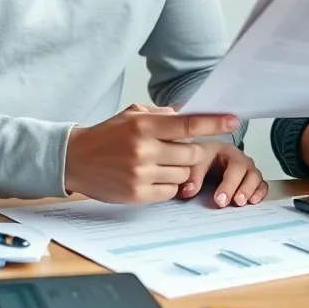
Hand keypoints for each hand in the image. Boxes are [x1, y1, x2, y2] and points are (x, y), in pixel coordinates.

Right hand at [65, 104, 239, 203]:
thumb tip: (192, 113)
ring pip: (183, 174)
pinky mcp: (137, 194)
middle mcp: (144, 149)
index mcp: (144, 126)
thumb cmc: (107, 135)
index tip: (234, 120)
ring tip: (158, 163)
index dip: (215, 123)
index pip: (189, 125)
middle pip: (192, 154)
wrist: (75, 159)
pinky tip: (151, 177)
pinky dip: (168, 185)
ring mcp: (141, 173)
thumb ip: (162, 115)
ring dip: (178, 170)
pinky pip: (170, 191)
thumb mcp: (132, 115)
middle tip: (179, 150)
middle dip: (192, 153)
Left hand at [179, 143, 268, 207]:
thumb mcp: (194, 162)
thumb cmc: (201, 159)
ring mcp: (248, 169)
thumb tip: (189, 191)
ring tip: (241, 203)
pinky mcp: (251, 180)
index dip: (228, 184)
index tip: (219, 200)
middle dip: (241, 188)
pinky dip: (260, 193)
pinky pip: (262, 185)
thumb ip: (192, 176)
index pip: (234, 166)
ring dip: (251, 191)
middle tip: (234, 203)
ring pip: (256, 177)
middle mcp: (240, 158)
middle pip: (247, 171)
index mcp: (227, 150)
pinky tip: (253, 201)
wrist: (205, 158)